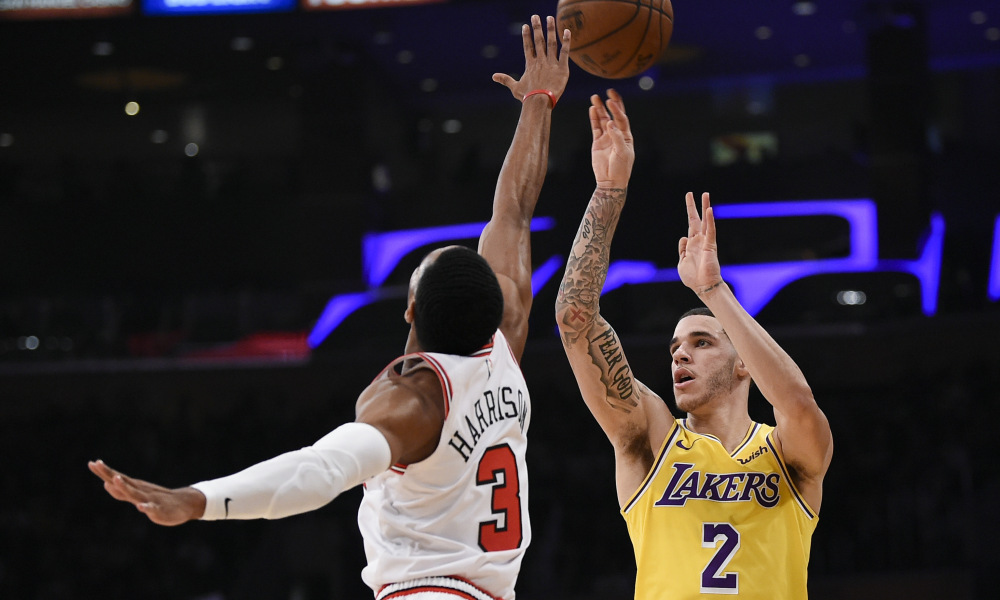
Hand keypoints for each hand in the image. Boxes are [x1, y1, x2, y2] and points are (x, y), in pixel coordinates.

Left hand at [88, 459, 204, 525]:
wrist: (184, 504)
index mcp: (134, 488)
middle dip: (109, 474)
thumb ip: (121, 491)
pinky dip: (146, 507)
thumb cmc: (158, 499)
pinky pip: (152, 509)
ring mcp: (149, 500)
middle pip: (122, 482)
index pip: (116, 478)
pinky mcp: (159, 511)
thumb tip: (106, 483)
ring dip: (125, 487)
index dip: (104, 472)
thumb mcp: (137, 495)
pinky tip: (141, 507)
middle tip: (97, 463)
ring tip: (116, 479)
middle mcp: (140, 491)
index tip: (92, 463)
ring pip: (135, 493)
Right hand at [493, 15, 570, 102]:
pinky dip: (566, 41)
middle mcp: (540, 61)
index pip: (528, 46)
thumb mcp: (515, 88)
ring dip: (550, 29)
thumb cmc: (528, 97)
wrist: (540, 102)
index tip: (526, 25)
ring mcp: (551, 63)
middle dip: (537, 27)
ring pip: (551, 43)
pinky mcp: (562, 68)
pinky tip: (567, 31)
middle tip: (535, 16)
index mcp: (530, 64)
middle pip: (539, 41)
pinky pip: (565, 52)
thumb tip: (493, 76)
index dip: (526, 35)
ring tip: (549, 18)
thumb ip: (505, 80)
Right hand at [590, 89, 634, 188]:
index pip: (622, 119)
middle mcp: (617, 134)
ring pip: (602, 120)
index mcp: (626, 136)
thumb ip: (617, 138)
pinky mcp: (597, 142)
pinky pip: (595, 127)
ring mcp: (606, 137)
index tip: (611, 101)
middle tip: (609, 91)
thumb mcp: (622, 153)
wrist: (610, 181)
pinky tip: (592, 110)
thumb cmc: (621, 168)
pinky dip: (593, 119)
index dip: (617, 109)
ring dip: (599, 109)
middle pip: (614, 115)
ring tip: (595, 97)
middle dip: (612, 104)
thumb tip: (610, 124)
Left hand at [677, 192, 723, 294]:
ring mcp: (705, 242)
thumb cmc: (693, 277)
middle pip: (697, 219)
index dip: (689, 215)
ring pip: (706, 221)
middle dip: (695, 206)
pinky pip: (711, 230)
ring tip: (705, 194)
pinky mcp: (711, 245)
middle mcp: (699, 240)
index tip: (688, 204)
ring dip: (705, 207)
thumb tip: (683, 238)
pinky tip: (709, 210)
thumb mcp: (682, 262)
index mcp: (692, 244)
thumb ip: (682, 250)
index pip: (690, 225)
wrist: (703, 286)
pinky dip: (710, 221)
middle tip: (692, 193)